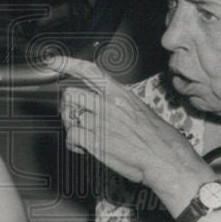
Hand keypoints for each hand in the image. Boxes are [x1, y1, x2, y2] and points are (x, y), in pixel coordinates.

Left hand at [46, 56, 212, 210]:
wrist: (166, 159)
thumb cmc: (160, 139)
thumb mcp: (142, 110)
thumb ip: (120, 104)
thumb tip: (105, 105)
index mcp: (121, 94)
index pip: (91, 71)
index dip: (69, 64)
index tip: (54, 62)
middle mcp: (108, 104)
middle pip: (71, 94)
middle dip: (68, 106)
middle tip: (74, 117)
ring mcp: (100, 122)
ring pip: (69, 116)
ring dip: (71, 126)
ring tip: (82, 135)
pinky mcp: (95, 141)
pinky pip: (71, 135)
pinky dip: (73, 144)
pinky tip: (83, 148)